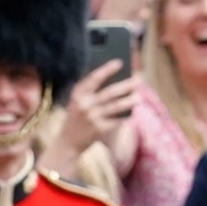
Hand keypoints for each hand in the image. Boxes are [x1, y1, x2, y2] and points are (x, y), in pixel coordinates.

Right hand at [39, 62, 138, 178]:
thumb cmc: (76, 119)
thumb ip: (89, 91)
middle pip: (110, 92)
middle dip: (126, 85)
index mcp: (78, 94)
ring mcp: (92, 118)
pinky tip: (132, 113)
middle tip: (138, 80)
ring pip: (115, 107)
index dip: (107, 69)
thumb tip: (114, 80)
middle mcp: (85, 105)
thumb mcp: (76, 102)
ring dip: (129, 101)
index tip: (120, 62)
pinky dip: (124, 117)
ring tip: (138, 97)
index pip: (94, 78)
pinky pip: (116, 121)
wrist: (67, 143)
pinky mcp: (98, 130)